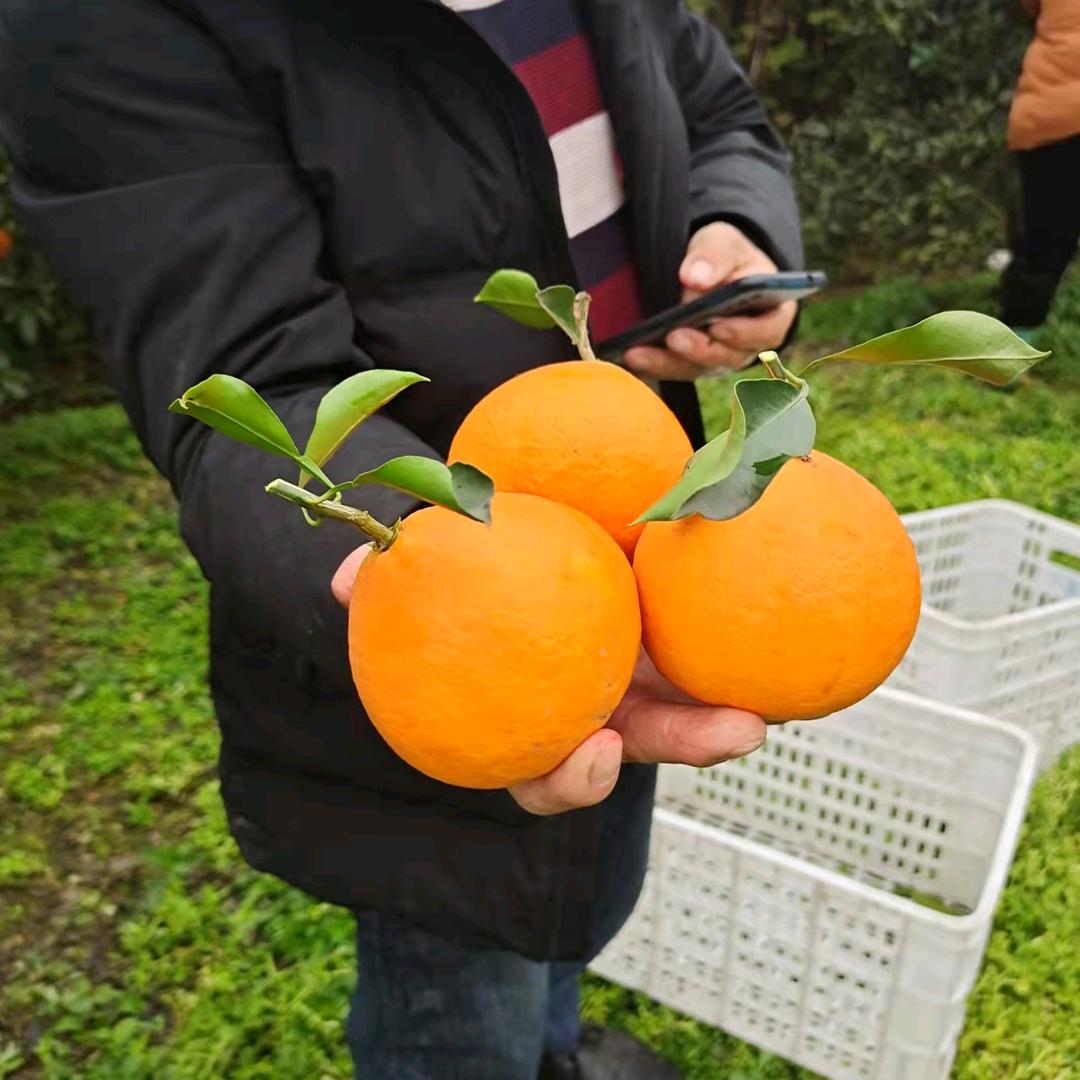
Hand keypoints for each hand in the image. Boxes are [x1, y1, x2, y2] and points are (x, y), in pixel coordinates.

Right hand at [333, 547, 765, 816]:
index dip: (567, 780)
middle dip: (691, 744)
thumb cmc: (477, 549)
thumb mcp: (440, 557)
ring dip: (741, 700)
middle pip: (649, 740)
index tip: (590, 755)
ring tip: (784, 685)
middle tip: (738, 733)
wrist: (535, 508)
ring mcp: (653, 657)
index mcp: (546, 699)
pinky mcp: (690, 617)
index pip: (552, 766)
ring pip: (703, 692)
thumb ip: (394, 573)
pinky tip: (798, 604)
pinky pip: (727, 628)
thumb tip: (344, 579)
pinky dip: (756, 631)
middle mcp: (605, 689)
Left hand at [624, 221, 797, 380]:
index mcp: (772, 313)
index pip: (768, 331)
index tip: (719, 326)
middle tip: (673, 336)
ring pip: (697, 368)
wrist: (709, 269)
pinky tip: (629, 359)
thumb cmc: (726, 256)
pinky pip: (674, 370)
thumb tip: (695, 278)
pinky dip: (652, 365)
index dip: (745, 333)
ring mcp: (720, 358)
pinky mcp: (693, 363)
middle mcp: (748, 343)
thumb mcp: (723, 243)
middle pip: (728, 356)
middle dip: (699, 349)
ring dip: (667, 362)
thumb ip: (714, 256)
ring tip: (638, 353)